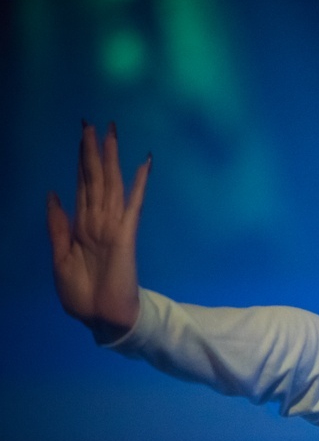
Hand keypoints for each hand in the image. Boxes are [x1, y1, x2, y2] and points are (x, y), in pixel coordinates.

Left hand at [47, 122, 150, 342]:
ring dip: (112, 158)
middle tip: (94, 122)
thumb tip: (53, 193)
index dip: (81, 160)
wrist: (102, 318)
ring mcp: (114, 226)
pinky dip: (139, 183)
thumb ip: (57, 226)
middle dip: (94, 150)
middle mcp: (98, 221)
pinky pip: (133, 203)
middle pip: (96, 178)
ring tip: (112, 132)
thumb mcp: (59, 258)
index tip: (82, 136)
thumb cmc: (82, 295)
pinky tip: (144, 164)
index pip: (82, 186)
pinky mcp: (126, 234)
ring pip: (111, 184)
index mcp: (81, 227)